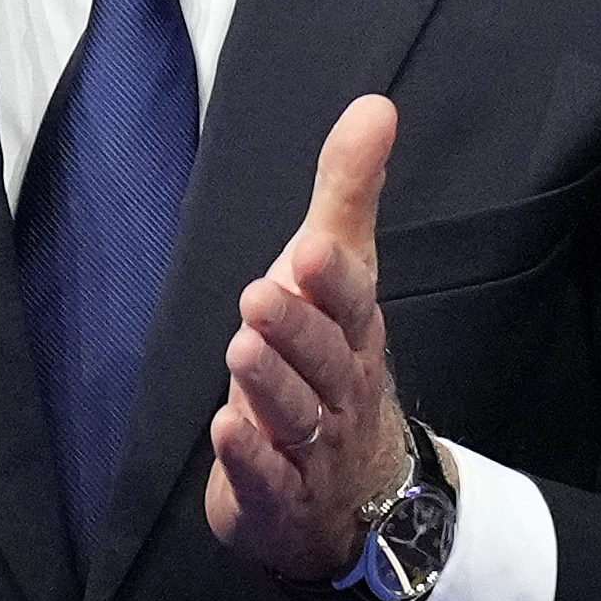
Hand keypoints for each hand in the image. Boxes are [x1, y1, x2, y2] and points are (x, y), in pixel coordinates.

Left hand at [204, 93, 412, 583]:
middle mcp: (341, 388)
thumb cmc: (333, 362)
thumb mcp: (338, 275)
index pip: (352, 302)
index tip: (313, 250)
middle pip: (323, 359)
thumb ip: (348, 192)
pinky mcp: (280, 493)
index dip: (334, 281)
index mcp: (354, 332)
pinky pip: (269, 478)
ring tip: (242, 350)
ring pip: (297, 414)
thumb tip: (374, 106)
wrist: (354, 493)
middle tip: (260, 297)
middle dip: (296, 330)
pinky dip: (250, 459)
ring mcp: (314, 445)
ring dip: (270, 386)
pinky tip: (226, 433)